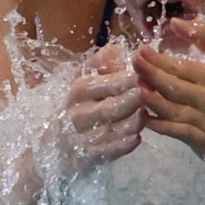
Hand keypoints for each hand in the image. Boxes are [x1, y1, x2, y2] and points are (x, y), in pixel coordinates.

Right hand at [54, 42, 143, 176]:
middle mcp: (78, 111)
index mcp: (79, 89)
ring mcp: (81, 135)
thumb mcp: (84, 83)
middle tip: (149, 93)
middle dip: (129, 99)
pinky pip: (104, 151)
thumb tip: (114, 49)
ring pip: (108, 128)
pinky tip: (136, 140)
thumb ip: (100, 67)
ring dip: (129, 122)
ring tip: (146, 115)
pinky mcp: (86, 156)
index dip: (124, 79)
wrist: (55, 147)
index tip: (144, 74)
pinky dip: (120, 146)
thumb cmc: (79, 108)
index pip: (103, 82)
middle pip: (107, 105)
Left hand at [132, 19, 204, 165]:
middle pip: (176, 86)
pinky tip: (146, 119)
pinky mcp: (204, 141)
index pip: (183, 67)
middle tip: (134, 63)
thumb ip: (203, 37)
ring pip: (175, 110)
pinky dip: (162, 127)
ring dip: (155, 101)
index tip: (141, 50)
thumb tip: (174, 22)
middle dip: (153, 74)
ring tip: (137, 90)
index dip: (160, 59)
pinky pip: (179, 133)